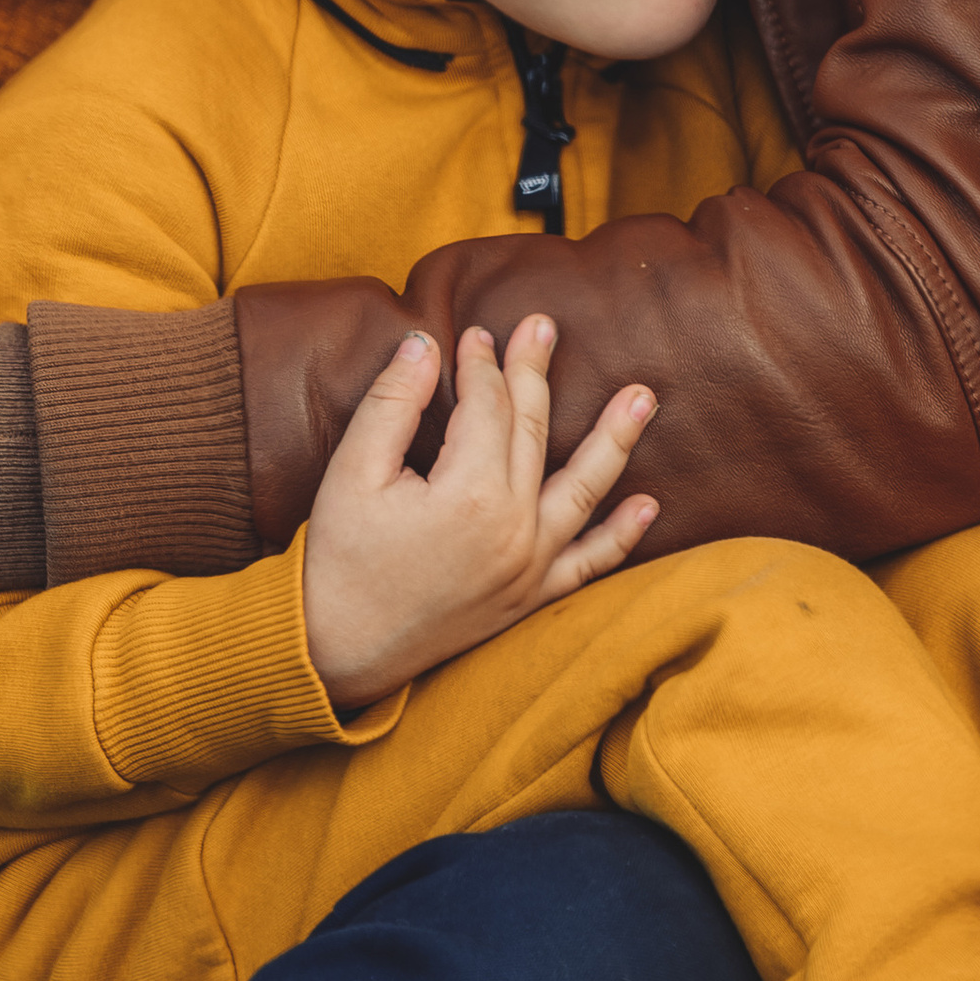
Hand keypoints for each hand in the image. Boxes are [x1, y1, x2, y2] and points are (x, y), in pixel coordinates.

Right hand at [301, 315, 656, 713]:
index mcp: (470, 494)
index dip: (481, 364)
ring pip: (582, 490)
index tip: (475, 334)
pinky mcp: (527, 599)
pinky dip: (619, 536)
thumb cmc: (337, 563)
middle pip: (533, 431)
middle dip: (536, 373)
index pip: (488, 406)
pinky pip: (587, 565)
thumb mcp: (351, 473)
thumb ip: (393, 403)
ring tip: (645, 398)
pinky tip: (647, 506)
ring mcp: (528, 568)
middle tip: (544, 326)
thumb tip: (426, 343)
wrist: (332, 655)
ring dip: (616, 440)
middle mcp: (513, 530)